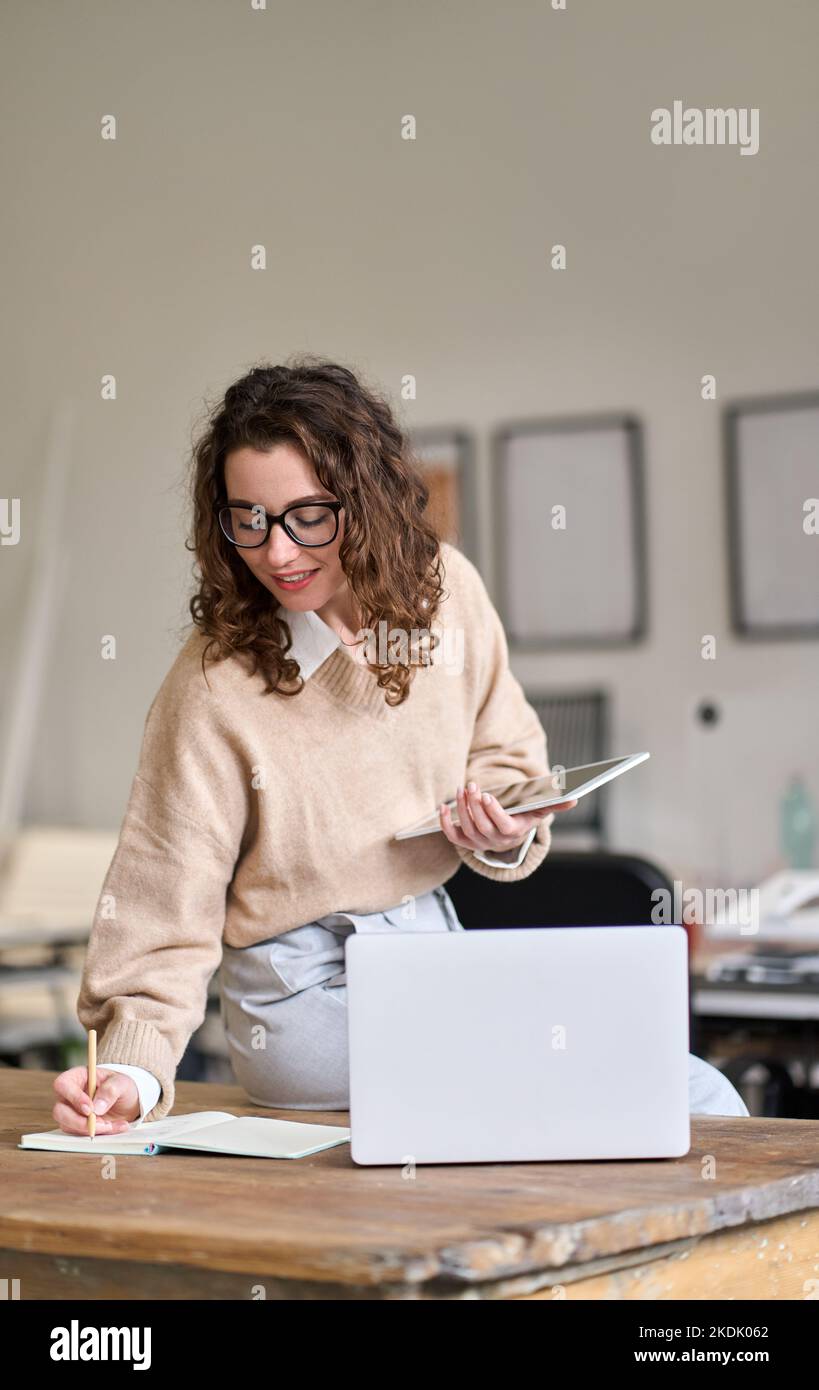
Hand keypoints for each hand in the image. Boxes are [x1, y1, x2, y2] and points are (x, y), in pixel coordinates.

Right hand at [52, 1066, 139, 1134]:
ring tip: (112, 1124)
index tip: (90, 1109)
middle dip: (79, 1121)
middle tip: (101, 1123)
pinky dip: (97, 1134)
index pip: (63, 1084)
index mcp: (77, 1077)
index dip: (73, 1097)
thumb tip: (97, 1107)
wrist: (127, 1102)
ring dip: (90, 1129)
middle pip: (59, 1111)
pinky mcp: (76, 1126)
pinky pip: (79, 1135)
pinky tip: (113, 1127)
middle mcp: (69, 1096)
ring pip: (67, 1126)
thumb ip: (111, 1090)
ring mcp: (70, 1112)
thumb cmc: (120, 1087)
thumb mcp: (122, 1083)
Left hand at [438, 780, 578, 855]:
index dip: (493, 812)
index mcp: (512, 834)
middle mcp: (494, 841)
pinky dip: (444, 823)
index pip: (502, 827)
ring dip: (461, 808)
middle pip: (481, 826)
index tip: (487, 795)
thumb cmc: (523, 817)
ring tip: (462, 789)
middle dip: (474, 805)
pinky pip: (452, 835)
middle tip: (472, 785)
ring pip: (466, 828)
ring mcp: (478, 842)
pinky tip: (442, 807)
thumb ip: (555, 804)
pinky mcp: (465, 841)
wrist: (506, 834)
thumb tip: (574, 799)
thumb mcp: (539, 811)